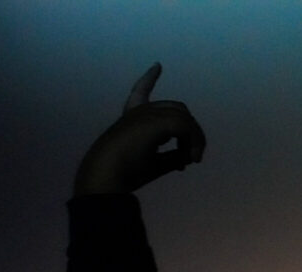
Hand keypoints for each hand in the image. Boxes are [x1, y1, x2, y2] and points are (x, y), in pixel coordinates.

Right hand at [74, 63, 205, 195]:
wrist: (107, 176)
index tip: (157, 66)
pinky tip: (194, 157)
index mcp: (132, 118)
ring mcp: (147, 113)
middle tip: (193, 155)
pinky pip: (184, 126)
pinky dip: (193, 141)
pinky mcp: (156, 121)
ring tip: (194, 159)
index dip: (148, 80)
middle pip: (176, 109)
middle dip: (190, 129)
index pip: (140, 92)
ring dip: (194, 139)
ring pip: (183, 118)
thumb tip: (190, 156)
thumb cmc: (125, 172)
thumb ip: (172, 157)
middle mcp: (139, 111)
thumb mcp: (153, 163)